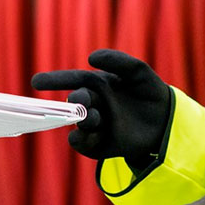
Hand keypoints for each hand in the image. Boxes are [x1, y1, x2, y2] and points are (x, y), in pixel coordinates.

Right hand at [30, 48, 172, 161]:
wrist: (168, 122)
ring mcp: (97, 125)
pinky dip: (79, 141)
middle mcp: (94, 104)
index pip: (73, 80)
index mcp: (98, 85)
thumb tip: (90, 58)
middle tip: (80, 100)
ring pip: (79, 123)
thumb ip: (117, 60)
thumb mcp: (138, 71)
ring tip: (93, 117)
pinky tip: (82, 135)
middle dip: (75, 100)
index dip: (54, 80)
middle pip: (76, 101)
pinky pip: (83, 144)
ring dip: (81, 120)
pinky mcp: (102, 145)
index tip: (36, 81)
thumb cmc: (150, 92)